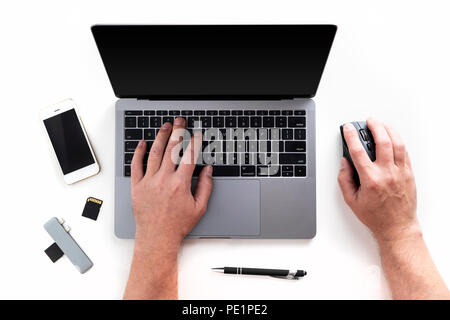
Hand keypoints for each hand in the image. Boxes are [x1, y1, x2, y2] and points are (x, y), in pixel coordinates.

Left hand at [130, 117, 212, 252]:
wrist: (157, 237)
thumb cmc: (177, 225)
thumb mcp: (199, 207)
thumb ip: (205, 187)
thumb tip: (208, 170)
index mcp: (180, 184)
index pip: (189, 156)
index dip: (195, 142)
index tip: (197, 133)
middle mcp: (163, 180)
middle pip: (171, 149)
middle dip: (177, 132)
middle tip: (180, 121)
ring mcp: (148, 182)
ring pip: (154, 153)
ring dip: (160, 137)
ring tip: (165, 126)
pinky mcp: (137, 186)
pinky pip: (136, 165)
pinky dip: (139, 152)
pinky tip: (143, 143)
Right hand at [338, 118, 418, 241]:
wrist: (397, 227)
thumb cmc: (376, 216)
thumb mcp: (351, 200)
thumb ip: (344, 179)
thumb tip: (344, 163)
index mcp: (370, 179)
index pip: (358, 151)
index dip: (351, 136)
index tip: (348, 129)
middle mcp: (387, 173)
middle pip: (382, 141)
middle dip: (374, 126)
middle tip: (368, 121)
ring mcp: (400, 172)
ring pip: (397, 143)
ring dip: (388, 130)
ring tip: (381, 124)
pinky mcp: (409, 174)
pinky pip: (405, 152)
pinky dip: (398, 141)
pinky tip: (393, 138)